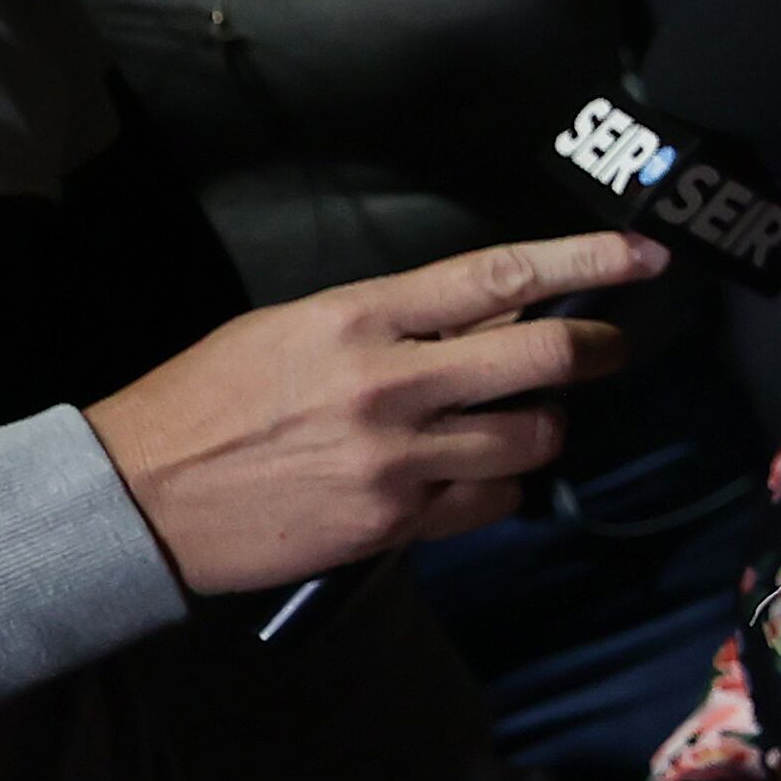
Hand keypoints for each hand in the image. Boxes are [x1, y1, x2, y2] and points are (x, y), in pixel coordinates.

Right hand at [86, 232, 667, 594]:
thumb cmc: (210, 399)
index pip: (500, 276)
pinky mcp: (395, 522)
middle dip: (598, 351)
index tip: (643, 257)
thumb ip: (395, 321)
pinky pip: (491, 500)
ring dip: (543, 427)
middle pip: (545, 359)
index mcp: (360, 315)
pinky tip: (476, 478)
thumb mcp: (294, 329)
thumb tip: (492, 316)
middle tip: (613, 347)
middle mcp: (390, 380)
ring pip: (532, 438)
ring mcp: (398, 456)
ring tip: (523, 421)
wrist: (136, 496)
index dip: (586, 262)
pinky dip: (499, 487)